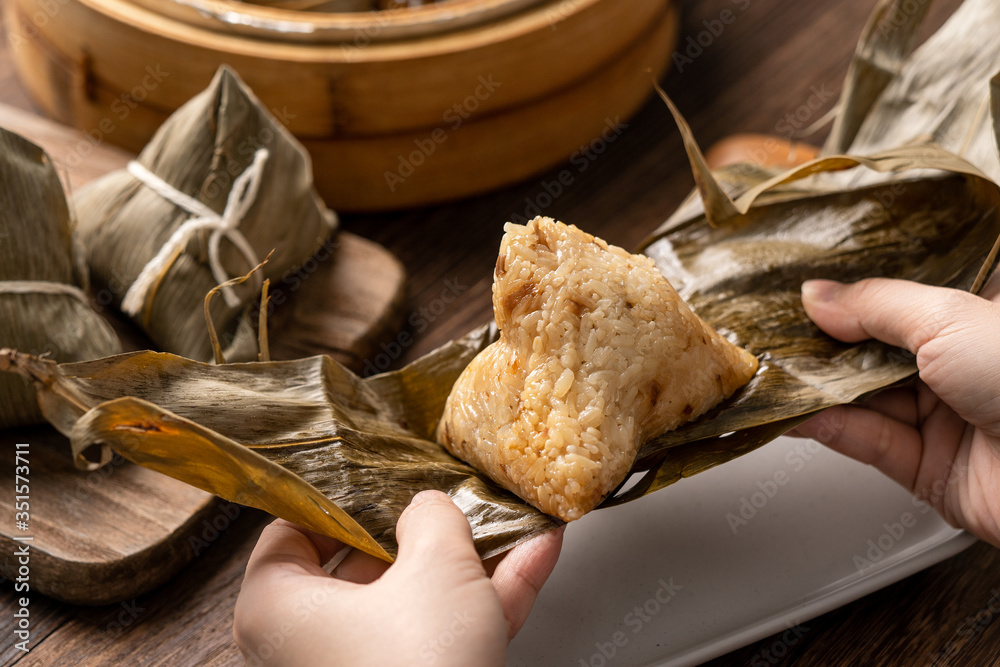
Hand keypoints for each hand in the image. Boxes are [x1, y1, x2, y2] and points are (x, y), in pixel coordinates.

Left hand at [233, 490, 562, 666]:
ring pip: (419, 601)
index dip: (344, 495)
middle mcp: (308, 644)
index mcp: (278, 607)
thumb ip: (431, 518)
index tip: (382, 472)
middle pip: (369, 563)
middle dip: (430, 529)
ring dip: (475, 561)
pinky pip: (445, 633)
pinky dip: (487, 600)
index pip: (294, 530)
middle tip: (459, 495)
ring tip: (515, 520)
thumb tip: (430, 507)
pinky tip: (534, 557)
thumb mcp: (432, 567)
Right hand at [791, 278, 999, 546]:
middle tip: (776, 332)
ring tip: (774, 373)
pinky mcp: (930, 466)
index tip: (805, 286)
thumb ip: (875, 306)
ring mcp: (948, 415)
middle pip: (875, 347)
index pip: (904, 294)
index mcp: (981, 313)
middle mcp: (963, 363)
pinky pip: (868, 440)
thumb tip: (819, 296)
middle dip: (825, 342)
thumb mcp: (950, 319)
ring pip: (865, 396)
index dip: (854, 290)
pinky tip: (798, 413)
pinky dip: (829, 427)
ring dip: (818, 388)